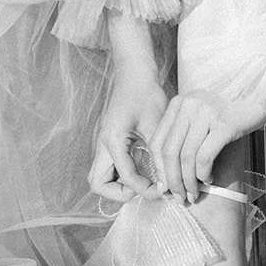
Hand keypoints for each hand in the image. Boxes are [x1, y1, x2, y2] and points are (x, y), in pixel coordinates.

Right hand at [88, 71, 168, 202]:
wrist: (134, 72)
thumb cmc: (145, 93)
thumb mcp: (157, 124)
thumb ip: (159, 154)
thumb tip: (167, 181)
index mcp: (113, 139)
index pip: (125, 177)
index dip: (145, 188)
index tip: (163, 189)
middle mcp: (103, 144)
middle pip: (98, 183)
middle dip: (120, 193)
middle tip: (145, 188)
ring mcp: (103, 143)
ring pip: (100, 177)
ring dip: (119, 185)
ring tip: (145, 181)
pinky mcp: (108, 141)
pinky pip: (109, 167)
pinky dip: (122, 175)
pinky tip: (143, 169)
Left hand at [147, 89, 265, 202]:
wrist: (259, 102)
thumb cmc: (226, 117)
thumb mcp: (198, 121)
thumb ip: (180, 138)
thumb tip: (163, 175)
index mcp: (178, 103)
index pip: (157, 142)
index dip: (158, 169)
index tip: (164, 187)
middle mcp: (189, 103)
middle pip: (169, 151)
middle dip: (172, 180)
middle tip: (179, 198)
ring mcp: (206, 111)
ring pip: (186, 157)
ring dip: (189, 182)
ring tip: (194, 194)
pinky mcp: (225, 123)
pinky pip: (205, 156)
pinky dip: (204, 173)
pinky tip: (210, 180)